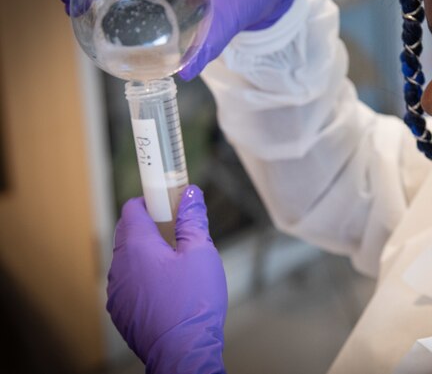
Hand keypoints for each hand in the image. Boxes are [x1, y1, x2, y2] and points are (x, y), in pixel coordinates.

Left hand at [107, 185, 226, 373]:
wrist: (183, 351)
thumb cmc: (194, 302)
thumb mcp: (201, 252)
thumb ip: (193, 220)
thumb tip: (190, 194)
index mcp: (137, 247)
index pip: (132, 209)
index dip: (150, 200)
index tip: (167, 201)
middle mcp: (120, 267)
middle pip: (128, 233)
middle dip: (150, 226)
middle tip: (176, 230)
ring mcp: (117, 291)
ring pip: (128, 260)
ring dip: (146, 254)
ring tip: (176, 263)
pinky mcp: (121, 311)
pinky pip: (129, 283)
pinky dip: (143, 278)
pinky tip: (168, 289)